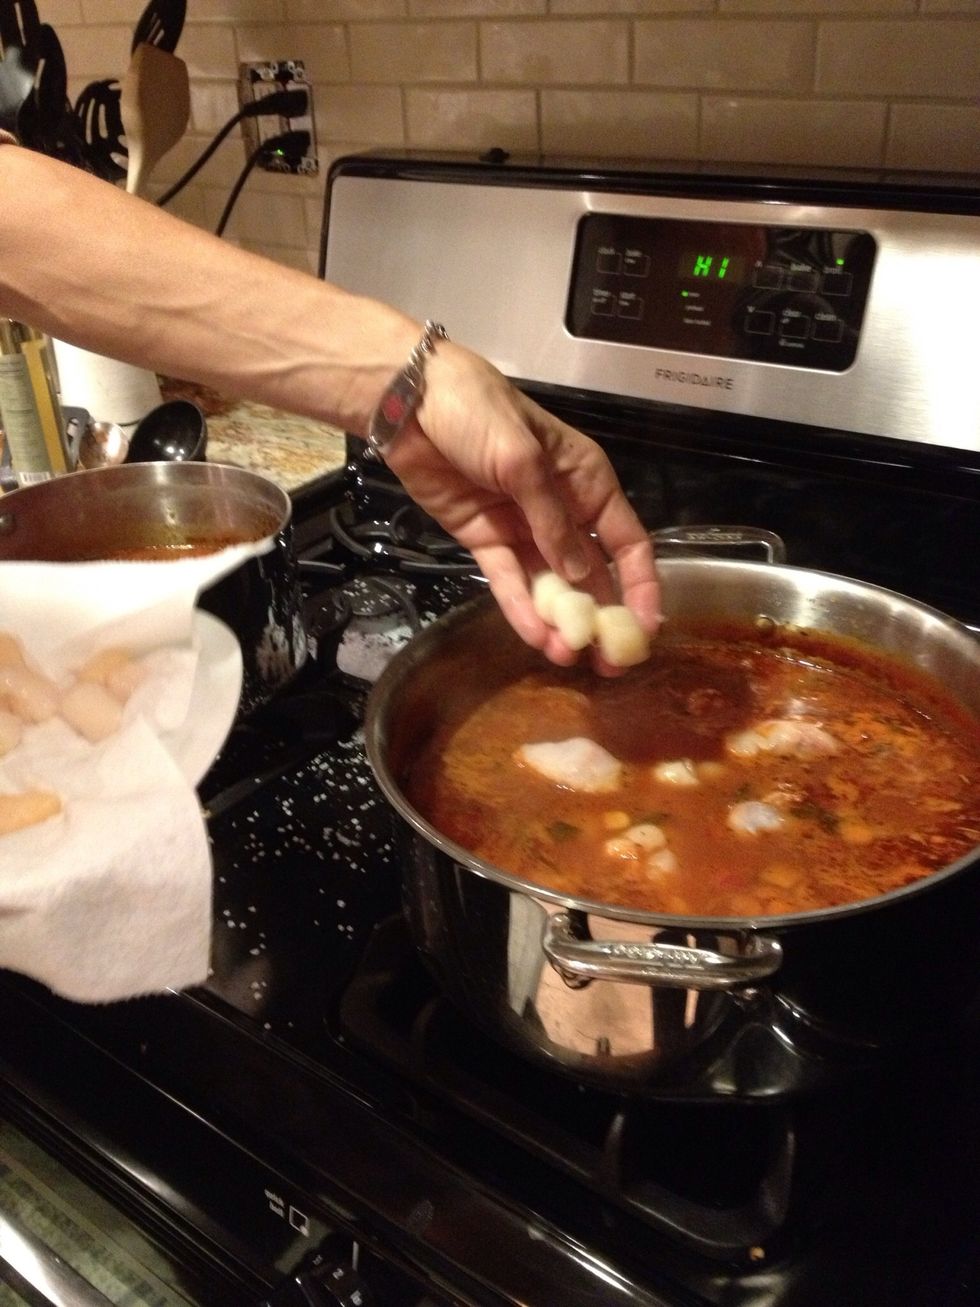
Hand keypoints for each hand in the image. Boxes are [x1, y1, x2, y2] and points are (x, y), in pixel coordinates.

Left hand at [382, 340, 660, 670]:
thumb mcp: (523, 459)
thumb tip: (580, 576)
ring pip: (551, 586)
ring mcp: (523, 529)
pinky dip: (522, 610)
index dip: (640, 585)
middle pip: (592, 574)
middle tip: (609, 662)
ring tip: (569, 659)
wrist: (411, 402)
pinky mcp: (486, 541)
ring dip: (561, 622)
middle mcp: (562, 511)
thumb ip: (551, 520)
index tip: (646, 627)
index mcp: (586, 482)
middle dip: (602, 617)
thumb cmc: (478, 411)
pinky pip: (509, 581)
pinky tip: (536, 639)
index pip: (627, 542)